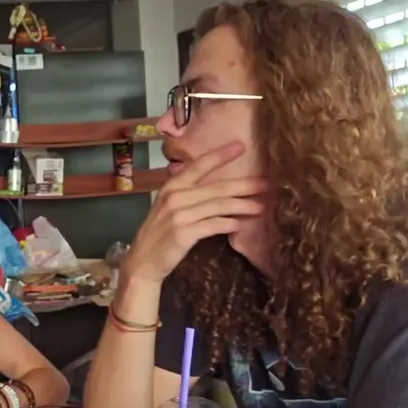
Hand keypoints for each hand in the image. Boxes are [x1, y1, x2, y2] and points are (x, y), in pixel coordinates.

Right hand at [122, 141, 267, 283]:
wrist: (142, 262)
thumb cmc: (159, 234)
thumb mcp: (169, 207)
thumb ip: (189, 195)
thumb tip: (220, 188)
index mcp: (172, 186)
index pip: (199, 165)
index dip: (220, 155)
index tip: (240, 146)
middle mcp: (175, 197)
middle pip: (217, 188)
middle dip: (244, 185)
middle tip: (266, 184)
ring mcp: (179, 215)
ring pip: (218, 206)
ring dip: (242, 206)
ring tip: (260, 207)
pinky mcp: (184, 233)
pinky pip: (213, 225)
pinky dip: (228, 224)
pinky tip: (240, 225)